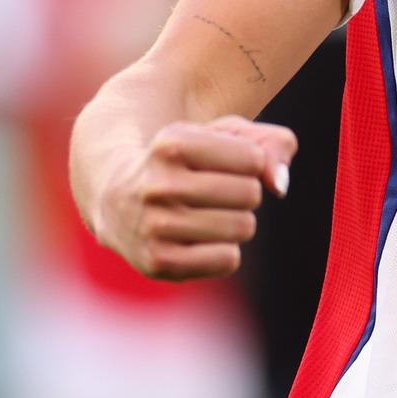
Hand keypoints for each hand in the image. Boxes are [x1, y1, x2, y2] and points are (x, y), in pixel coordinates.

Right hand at [90, 114, 295, 280]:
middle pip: (250, 194)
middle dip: (245, 192)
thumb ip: (272, 144)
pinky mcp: (157, 263)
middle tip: (216, 192)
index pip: (253, 158)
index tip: (225, 162)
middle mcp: (157, 185)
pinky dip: (225, 250)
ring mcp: (153, 227)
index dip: (251, 161)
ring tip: (206, 214)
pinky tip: (198, 240)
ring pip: (242, 227)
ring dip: (237, 221)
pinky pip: (228, 260)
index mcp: (172, 144)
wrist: (117, 199)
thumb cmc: (188, 161)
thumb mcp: (226, 134)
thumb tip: (280, 185)